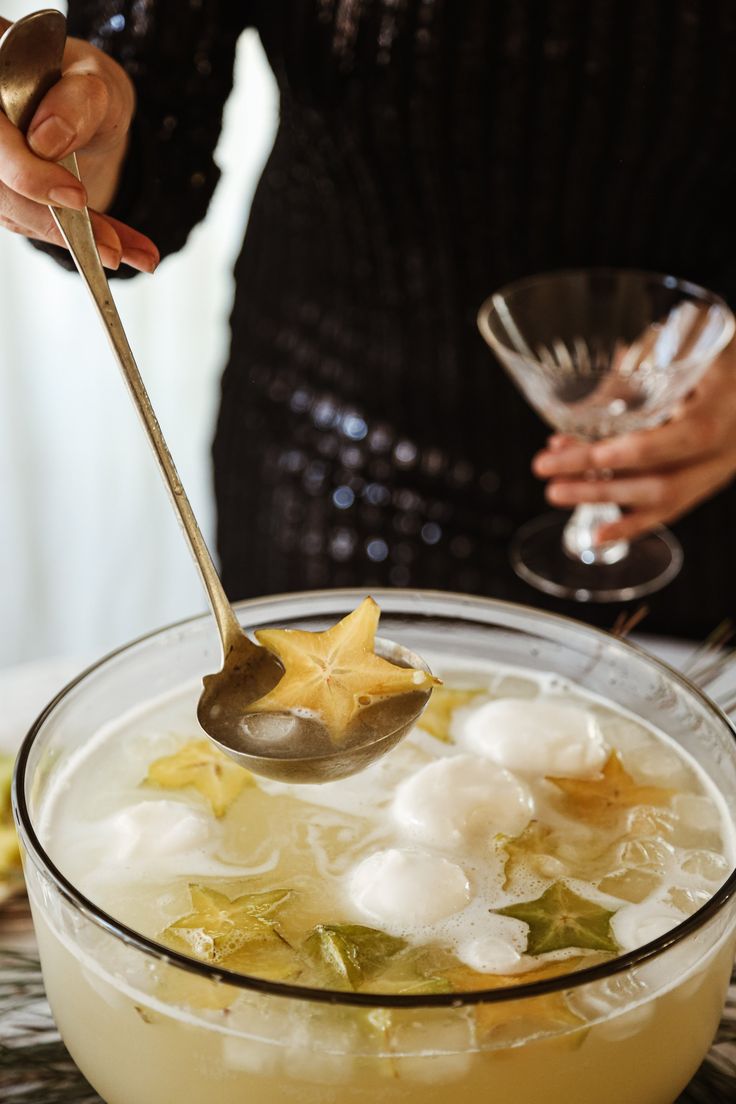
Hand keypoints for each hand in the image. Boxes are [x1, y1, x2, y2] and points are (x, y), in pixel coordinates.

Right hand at [0, 16, 157, 271]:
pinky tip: (125, 249)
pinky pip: (41, 226)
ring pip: (20, 215)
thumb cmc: (84, 85)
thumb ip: (76, 100)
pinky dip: (85, 241)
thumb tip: (46, 138)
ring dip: (79, 239)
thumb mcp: (95, 80)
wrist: (83, 107)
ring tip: (127, 251)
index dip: (27, 173)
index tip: (76, 197)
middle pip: (3, 188)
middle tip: (110, 248)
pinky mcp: (8, 200)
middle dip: (57, 222)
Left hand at [531, 344, 735, 543]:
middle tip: (546, 467)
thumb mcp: (688, 348)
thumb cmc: (717, 357)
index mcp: (724, 408)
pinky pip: (670, 511)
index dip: (632, 450)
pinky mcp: (705, 483)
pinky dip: (631, 525)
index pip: (681, 437)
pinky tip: (598, 535)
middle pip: (659, 474)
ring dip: (603, 496)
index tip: (588, 452)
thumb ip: (642, 368)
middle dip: (597, 476)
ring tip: (556, 490)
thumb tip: (584, 399)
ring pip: (661, 497)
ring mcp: (716, 470)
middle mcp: (725, 448)